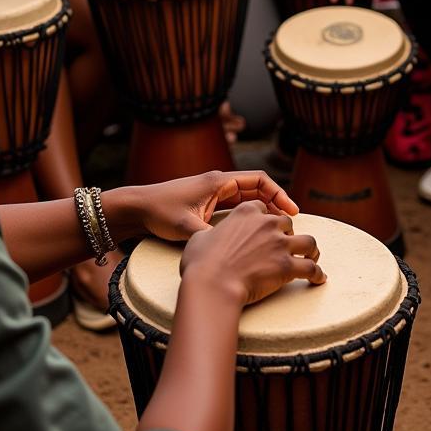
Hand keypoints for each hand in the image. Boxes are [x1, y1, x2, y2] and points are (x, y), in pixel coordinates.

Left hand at [138, 169, 298, 241]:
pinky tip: (257, 229)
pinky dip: (251, 214)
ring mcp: (214, 193)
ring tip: (279, 227)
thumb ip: (214, 236)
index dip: (279, 195)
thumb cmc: (160, 212)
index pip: (259, 181)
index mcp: (218, 182)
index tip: (292, 212)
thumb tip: (238, 250)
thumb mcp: (188, 227)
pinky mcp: (208, 202)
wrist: (138, 208)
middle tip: (291, 223)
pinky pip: (237, 205)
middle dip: (276, 203)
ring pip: (248, 197)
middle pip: (258, 188)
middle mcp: (218, 184)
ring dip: (264, 209)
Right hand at [180, 201, 324, 306]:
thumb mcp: (200, 237)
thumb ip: (211, 232)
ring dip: (311, 250)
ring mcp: (280, 244)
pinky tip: (319, 279)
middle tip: (287, 246)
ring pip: (308, 242)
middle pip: (288, 224)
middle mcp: (266, 224)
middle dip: (289, 234)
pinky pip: (311, 268)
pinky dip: (317, 274)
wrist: (213, 284)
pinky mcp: (288, 266)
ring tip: (312, 257)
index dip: (267, 219)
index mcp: (246, 212)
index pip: (265, 209)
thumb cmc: (202, 263)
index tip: (268, 228)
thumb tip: (209, 238)